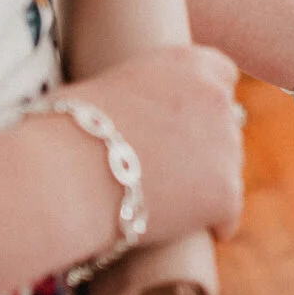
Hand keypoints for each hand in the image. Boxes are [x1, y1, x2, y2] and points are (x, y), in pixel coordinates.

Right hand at [63, 45, 245, 242]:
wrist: (65, 176)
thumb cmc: (65, 132)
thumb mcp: (105, 88)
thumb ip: (139, 93)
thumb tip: (131, 110)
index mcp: (187, 64)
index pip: (222, 74)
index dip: (204, 101)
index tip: (190, 119)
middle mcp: (216, 98)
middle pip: (226, 123)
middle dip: (204, 143)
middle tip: (174, 168)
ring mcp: (226, 146)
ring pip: (227, 168)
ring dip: (206, 182)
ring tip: (172, 202)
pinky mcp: (226, 193)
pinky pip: (228, 213)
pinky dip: (214, 223)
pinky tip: (197, 231)